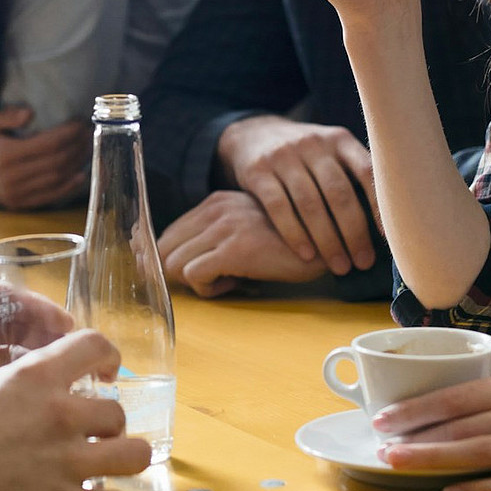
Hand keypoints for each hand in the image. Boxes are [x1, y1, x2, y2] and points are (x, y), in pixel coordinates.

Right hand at [0, 106, 88, 209]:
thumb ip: (9, 116)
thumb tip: (30, 113)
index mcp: (4, 154)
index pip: (47, 144)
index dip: (68, 133)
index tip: (81, 122)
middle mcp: (11, 177)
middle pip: (56, 162)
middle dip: (77, 146)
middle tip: (90, 133)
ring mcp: (15, 194)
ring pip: (56, 179)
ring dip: (77, 163)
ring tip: (89, 148)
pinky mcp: (19, 204)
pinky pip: (49, 196)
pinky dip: (68, 187)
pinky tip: (81, 175)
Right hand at [0, 329, 150, 490]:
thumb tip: (4, 373)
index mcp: (36, 377)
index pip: (95, 346)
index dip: (108, 357)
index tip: (106, 373)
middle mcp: (61, 414)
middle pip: (118, 412)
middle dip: (107, 426)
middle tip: (90, 437)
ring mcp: (69, 462)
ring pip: (135, 455)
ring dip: (122, 461)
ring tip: (106, 469)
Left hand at [156, 191, 326, 294]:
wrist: (327, 244)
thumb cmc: (285, 246)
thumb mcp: (244, 232)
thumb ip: (213, 238)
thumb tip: (169, 261)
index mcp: (215, 202)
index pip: (167, 232)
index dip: (166, 257)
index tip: (182, 271)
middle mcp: (215, 209)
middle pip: (163, 249)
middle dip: (179, 272)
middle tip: (211, 279)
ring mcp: (223, 227)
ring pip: (174, 263)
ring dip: (197, 281)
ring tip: (228, 279)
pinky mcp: (233, 249)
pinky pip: (194, 276)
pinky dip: (209, 288)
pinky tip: (235, 283)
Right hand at [216, 115, 376, 272]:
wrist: (251, 134)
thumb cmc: (305, 155)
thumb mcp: (331, 151)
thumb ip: (354, 174)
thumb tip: (389, 223)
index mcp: (339, 139)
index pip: (367, 170)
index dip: (379, 205)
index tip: (389, 237)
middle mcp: (313, 144)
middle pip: (339, 192)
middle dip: (354, 232)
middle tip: (363, 262)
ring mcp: (283, 155)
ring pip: (310, 203)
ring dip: (327, 240)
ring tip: (339, 266)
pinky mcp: (258, 171)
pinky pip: (278, 207)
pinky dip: (295, 234)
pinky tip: (307, 254)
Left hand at [372, 367, 490, 490]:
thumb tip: (465, 404)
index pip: (461, 394)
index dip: (420, 407)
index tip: (385, 417)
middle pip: (464, 423)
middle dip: (416, 435)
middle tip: (379, 444)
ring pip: (482, 450)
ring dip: (436, 458)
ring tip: (401, 464)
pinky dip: (482, 488)